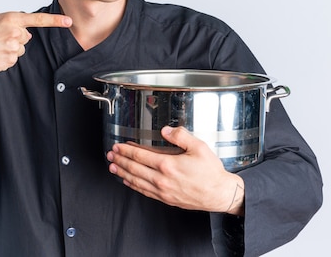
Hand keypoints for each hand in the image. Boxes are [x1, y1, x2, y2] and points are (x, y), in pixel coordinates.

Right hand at [0, 12, 71, 125]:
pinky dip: (7, 58)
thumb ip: (13, 21)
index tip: (69, 21)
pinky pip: (15, 59)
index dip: (55, 20)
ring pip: (21, 49)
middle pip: (26, 36)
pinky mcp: (11, 60)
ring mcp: (13, 47)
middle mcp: (14, 32)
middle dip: (16, 38)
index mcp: (11, 19)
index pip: (38, 19)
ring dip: (11, 49)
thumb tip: (26, 30)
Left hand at [106, 126, 244, 214]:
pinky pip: (145, 192)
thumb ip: (181, 136)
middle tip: (110, 155)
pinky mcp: (166, 199)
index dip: (127, 151)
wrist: (220, 194)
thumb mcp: (199, 147)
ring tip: (113, 168)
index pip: (140, 156)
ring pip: (137, 181)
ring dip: (123, 173)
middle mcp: (162, 179)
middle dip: (120, 161)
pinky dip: (133, 186)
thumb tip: (166, 130)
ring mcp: (163, 191)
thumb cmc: (211, 172)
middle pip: (134, 168)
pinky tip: (128, 182)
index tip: (118, 146)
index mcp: (168, 165)